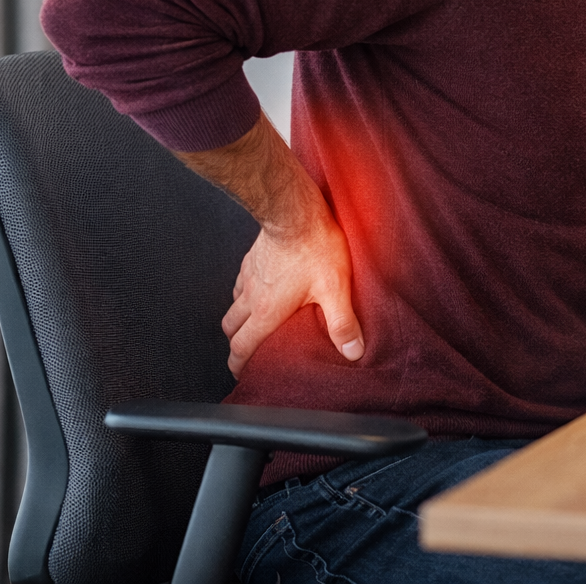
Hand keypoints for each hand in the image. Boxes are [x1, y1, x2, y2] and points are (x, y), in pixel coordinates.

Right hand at [221, 213, 362, 377]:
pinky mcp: (252, 259)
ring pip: (232, 307)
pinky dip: (243, 295)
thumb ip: (342, 323)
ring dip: (238, 321)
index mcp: (266, 311)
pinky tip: (257, 293)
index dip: (239, 365)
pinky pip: (240, 284)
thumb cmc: (314, 246)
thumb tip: (353, 352)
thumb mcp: (335, 289)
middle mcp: (251, 297)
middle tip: (245, 355)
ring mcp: (249, 276)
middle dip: (236, 347)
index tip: (241, 374)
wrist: (295, 210)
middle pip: (232, 330)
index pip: (242, 347)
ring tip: (252, 328)